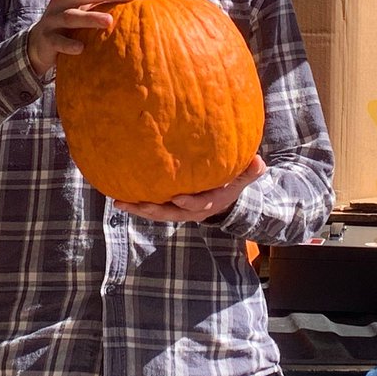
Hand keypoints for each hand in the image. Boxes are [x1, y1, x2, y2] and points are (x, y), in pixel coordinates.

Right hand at [27, 0, 138, 76]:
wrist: (38, 43)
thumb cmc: (70, 23)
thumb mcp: (83, 8)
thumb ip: (103, 2)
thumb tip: (138, 0)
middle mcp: (60, 0)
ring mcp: (52, 19)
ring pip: (72, 16)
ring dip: (91, 18)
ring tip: (109, 21)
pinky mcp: (46, 39)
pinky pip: (58, 42)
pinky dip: (69, 45)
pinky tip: (81, 48)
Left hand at [114, 156, 267, 222]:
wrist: (222, 197)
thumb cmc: (231, 184)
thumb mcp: (243, 179)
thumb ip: (249, 172)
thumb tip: (259, 161)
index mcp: (208, 204)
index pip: (197, 206)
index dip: (188, 203)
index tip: (178, 197)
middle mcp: (189, 211)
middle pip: (169, 213)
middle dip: (154, 209)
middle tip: (138, 203)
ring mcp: (176, 210)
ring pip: (156, 212)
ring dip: (138, 208)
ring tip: (118, 202)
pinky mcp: (166, 205)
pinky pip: (150, 205)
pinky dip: (136, 202)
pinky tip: (117, 194)